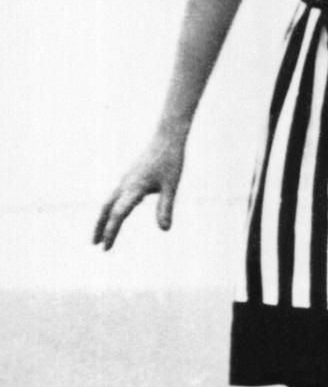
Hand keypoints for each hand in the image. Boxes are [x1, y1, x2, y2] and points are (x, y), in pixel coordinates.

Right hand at [94, 131, 187, 249]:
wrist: (166, 138)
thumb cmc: (171, 162)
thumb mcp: (171, 187)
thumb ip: (166, 208)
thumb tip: (164, 230)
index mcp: (134, 188)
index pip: (118, 215)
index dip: (111, 232)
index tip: (105, 247)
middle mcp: (125, 185)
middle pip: (106, 210)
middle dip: (100, 227)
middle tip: (96, 245)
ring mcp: (125, 180)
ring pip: (109, 202)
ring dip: (104, 218)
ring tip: (102, 234)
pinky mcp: (129, 177)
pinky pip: (116, 196)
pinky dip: (111, 208)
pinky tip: (119, 215)